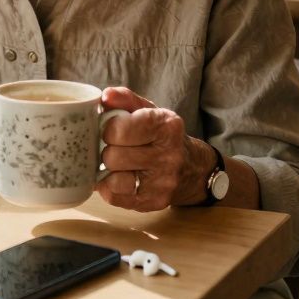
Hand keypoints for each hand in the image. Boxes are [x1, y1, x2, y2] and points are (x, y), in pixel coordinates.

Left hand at [95, 87, 214, 211]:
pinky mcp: (154, 202)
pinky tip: (119, 177)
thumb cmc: (161, 136)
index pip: (118, 130)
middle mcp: (169, 156)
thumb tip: (106, 96)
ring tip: (118, 163)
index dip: (108, 129)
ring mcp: (163, 183)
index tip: (113, 129)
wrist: (192, 168)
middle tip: (116, 148)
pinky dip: (109, 186)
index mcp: (167, 126)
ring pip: (113, 179)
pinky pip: (114, 197)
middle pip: (112, 156)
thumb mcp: (148, 111)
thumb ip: (125, 99)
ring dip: (109, 170)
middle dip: (108, 150)